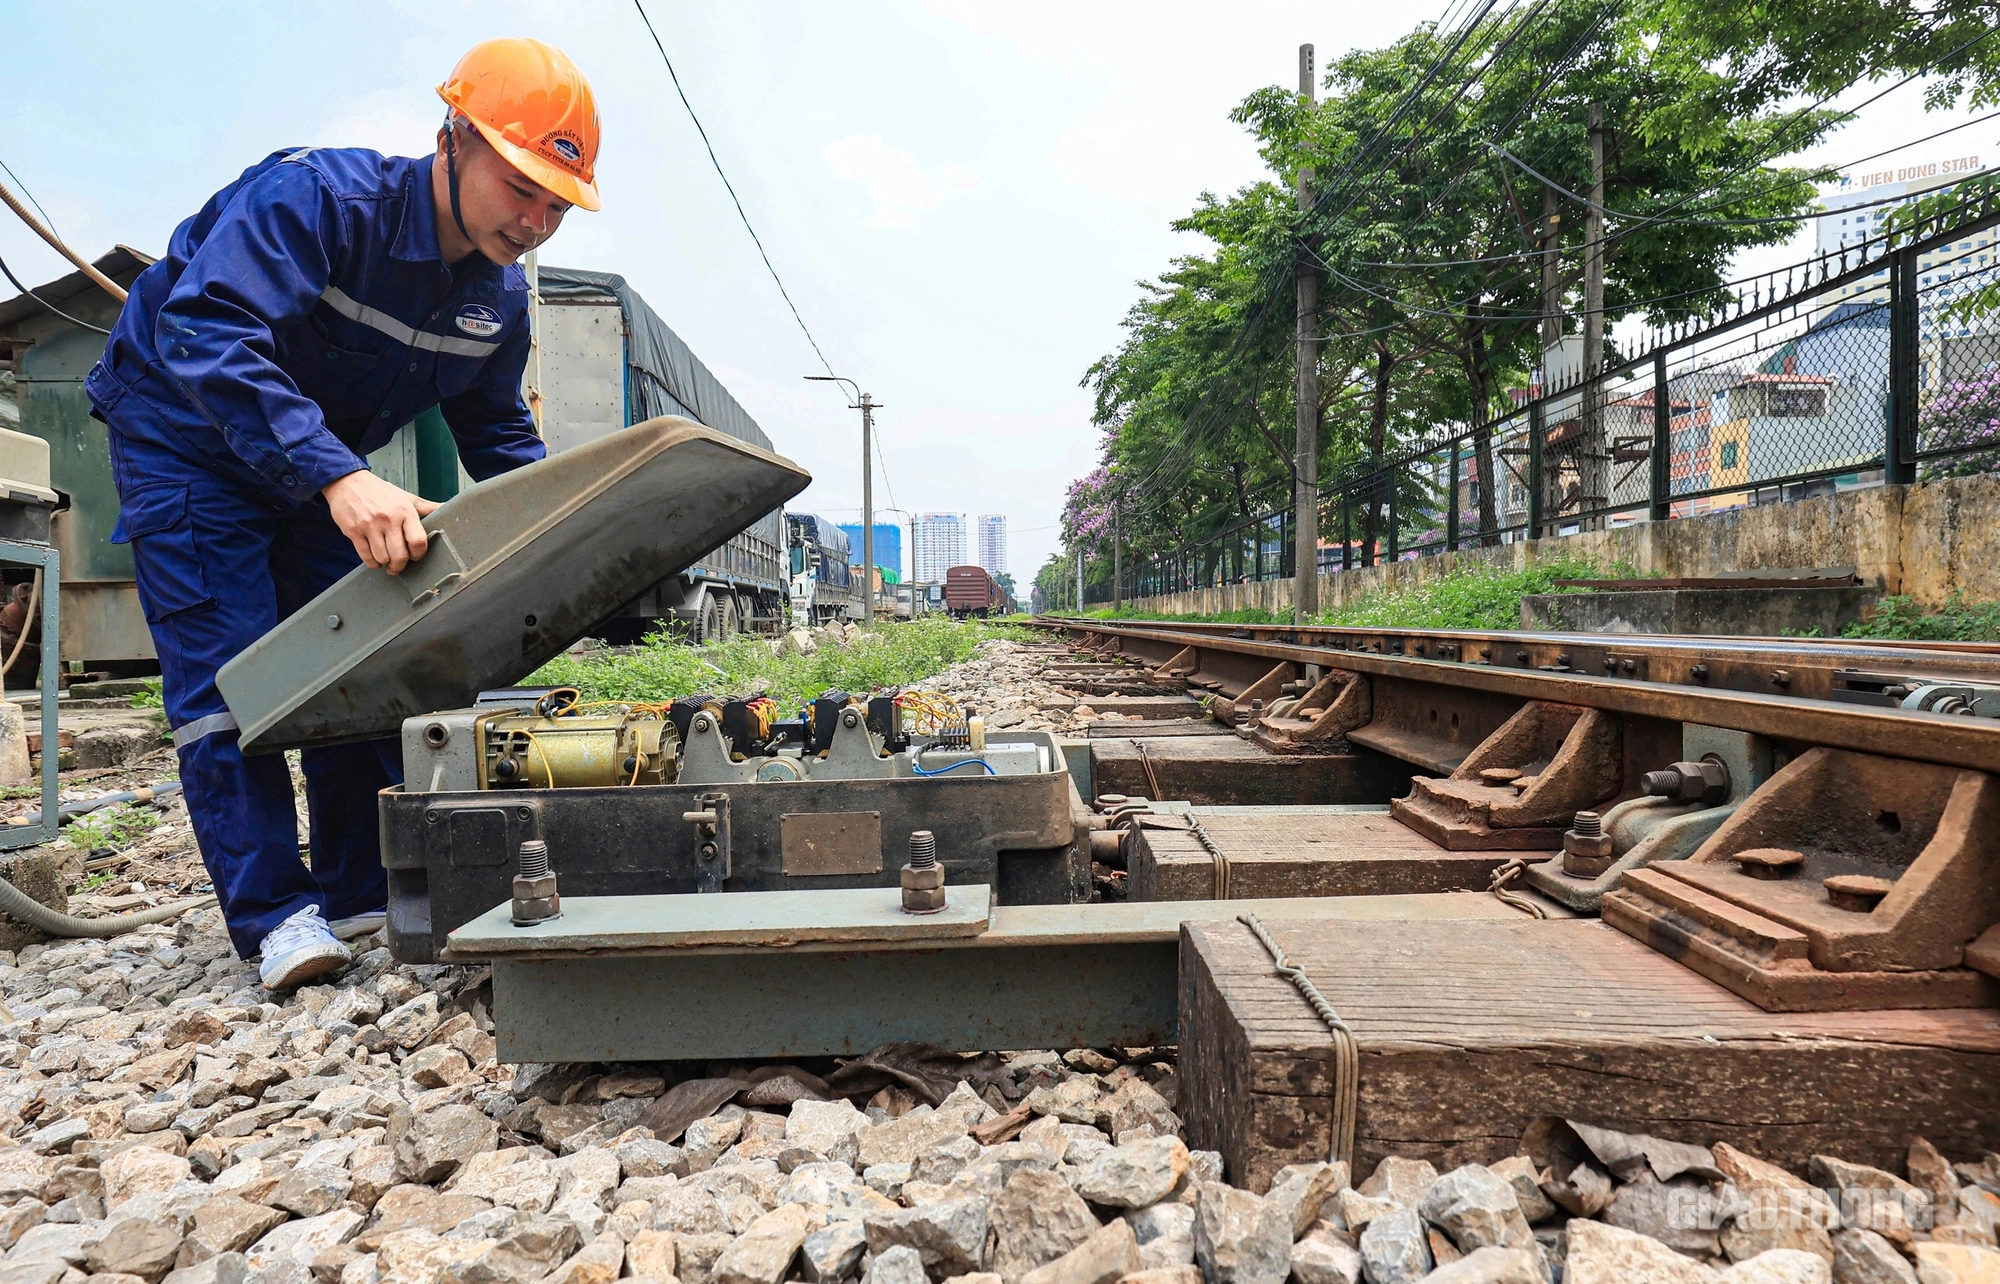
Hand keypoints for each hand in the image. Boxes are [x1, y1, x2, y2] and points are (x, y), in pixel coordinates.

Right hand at [322, 470, 440, 574]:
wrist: (347, 482)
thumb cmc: (379, 492)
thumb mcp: (406, 497)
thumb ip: (427, 507)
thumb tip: (448, 509)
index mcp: (404, 511)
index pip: (418, 541)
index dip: (419, 554)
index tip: (415, 556)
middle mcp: (388, 519)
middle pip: (400, 555)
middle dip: (400, 566)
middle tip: (399, 565)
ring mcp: (369, 525)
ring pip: (382, 558)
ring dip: (385, 563)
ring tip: (386, 559)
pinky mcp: (353, 531)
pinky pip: (365, 557)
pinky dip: (372, 562)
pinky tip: (375, 558)